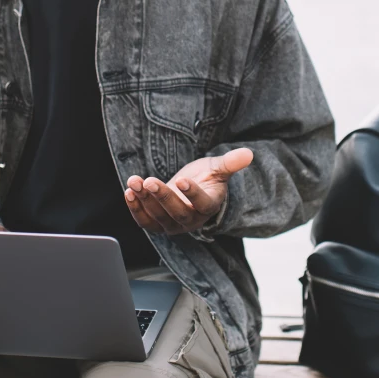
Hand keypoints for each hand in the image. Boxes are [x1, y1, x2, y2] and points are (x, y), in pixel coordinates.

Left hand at [124, 148, 253, 235]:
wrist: (190, 190)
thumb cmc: (206, 178)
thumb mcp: (218, 168)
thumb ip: (230, 163)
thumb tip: (249, 153)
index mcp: (209, 206)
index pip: (202, 204)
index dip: (192, 194)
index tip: (182, 180)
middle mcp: (191, 220)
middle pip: (177, 213)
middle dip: (162, 197)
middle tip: (149, 181)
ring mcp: (173, 225)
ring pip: (158, 218)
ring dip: (144, 200)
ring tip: (135, 181)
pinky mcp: (156, 224)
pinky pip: (145, 221)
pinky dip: (135, 208)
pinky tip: (129, 191)